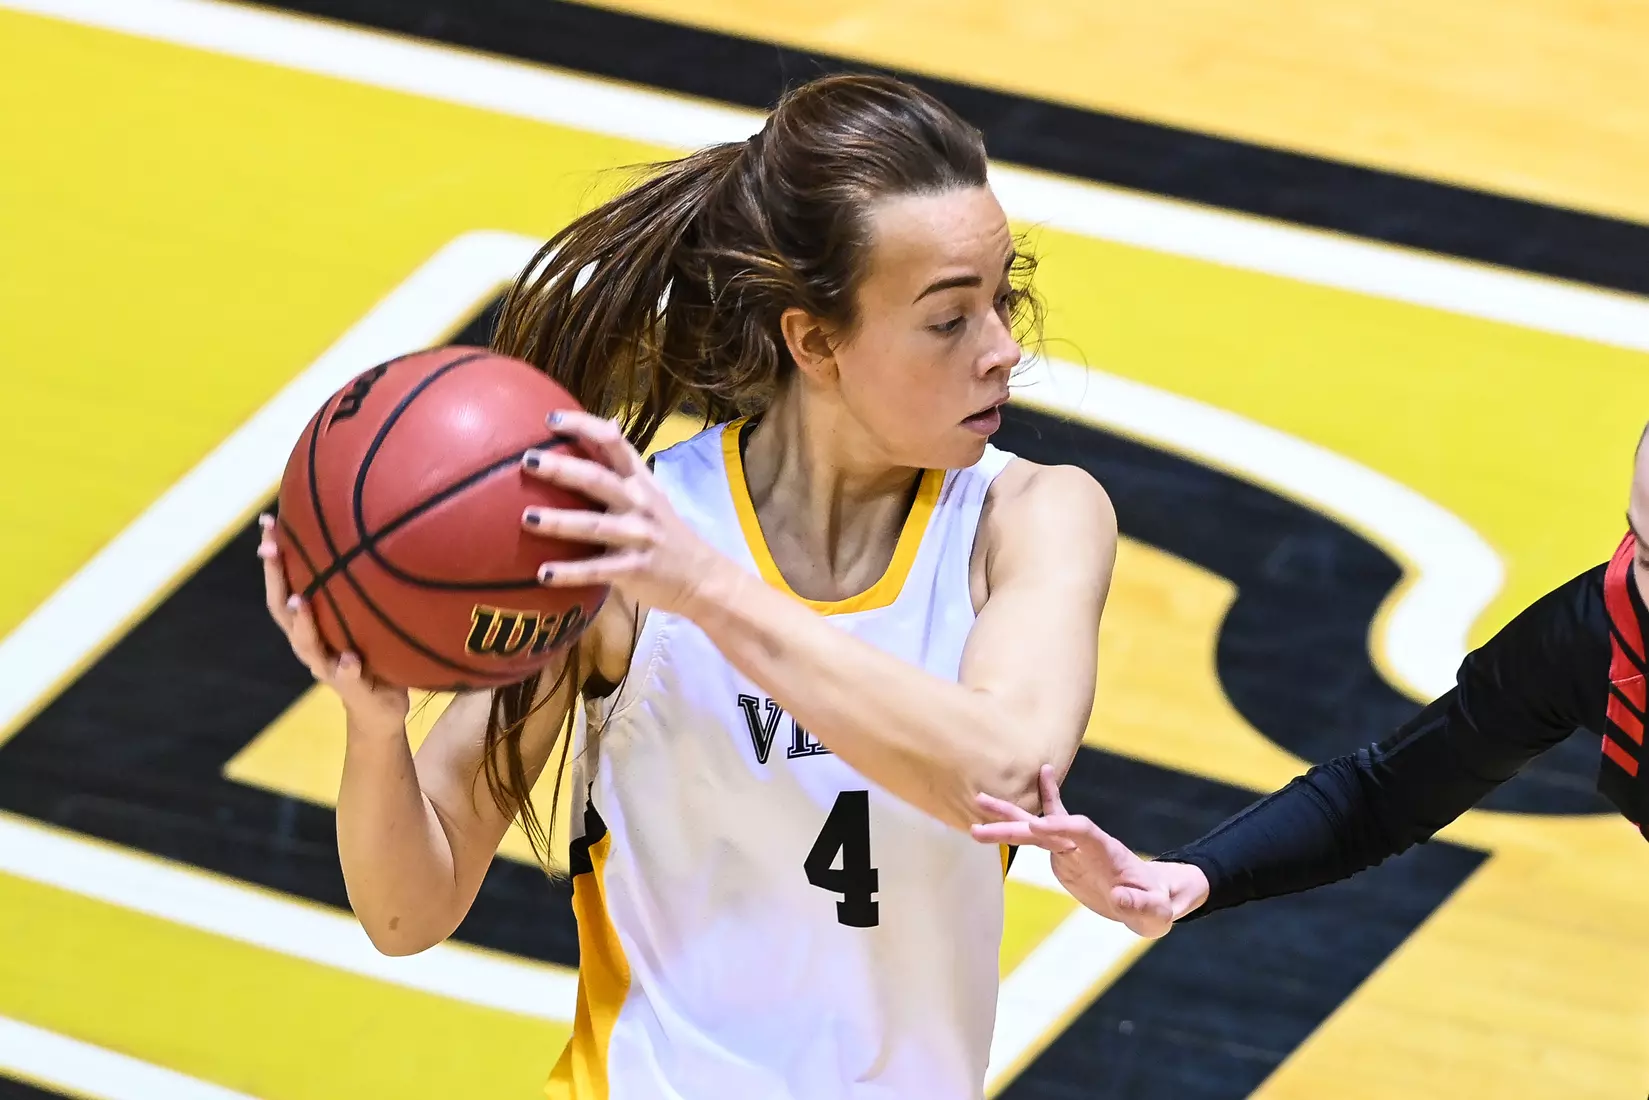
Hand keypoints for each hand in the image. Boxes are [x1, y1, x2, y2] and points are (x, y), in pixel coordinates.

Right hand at [259, 515, 409, 736]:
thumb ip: (358, 589)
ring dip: (302, 624)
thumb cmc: (370, 655)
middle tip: (269, 549)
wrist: (379, 710)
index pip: (283, 586)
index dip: (274, 557)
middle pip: (283, 609)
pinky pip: (347, 678)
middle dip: (275, 578)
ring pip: (307, 645)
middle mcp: (310, 645)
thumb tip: (373, 536)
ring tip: (300, 602)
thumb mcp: (362, 620)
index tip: (267, 522)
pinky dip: (346, 668)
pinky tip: (350, 660)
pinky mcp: (352, 689)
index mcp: (309, 626)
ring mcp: (328, 668)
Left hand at [520, 410, 728, 615]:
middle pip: (598, 480)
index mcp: (640, 480)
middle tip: (528, 460)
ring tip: (526, 518)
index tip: (551, 419)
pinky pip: (598, 570)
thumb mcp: (651, 492)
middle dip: (563, 469)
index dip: (584, 427)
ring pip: (594, 526)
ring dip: (559, 522)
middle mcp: (640, 503)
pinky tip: (543, 574)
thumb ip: (625, 465)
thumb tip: (607, 423)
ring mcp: (638, 536)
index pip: (614, 444)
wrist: (701, 576)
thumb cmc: (665, 531)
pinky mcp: (635, 569)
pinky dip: (570, 573)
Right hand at [971, 765, 1208, 937]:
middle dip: (1018, 820)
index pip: (1081, 831)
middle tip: (983, 811)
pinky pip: (1039, 835)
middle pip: (1050, 825)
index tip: (1035, 828)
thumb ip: (1139, 905)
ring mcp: (1071, 849)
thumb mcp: (1155, 913)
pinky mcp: (1062, 857)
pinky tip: (1002, 802)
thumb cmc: (1156, 906)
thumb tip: (1118, 898)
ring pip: (1036, 828)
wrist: (1149, 898)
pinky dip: (1024, 817)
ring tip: (978, 801)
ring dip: (1007, 818)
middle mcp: (1086, 843)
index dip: (1060, 828)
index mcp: (1106, 851)